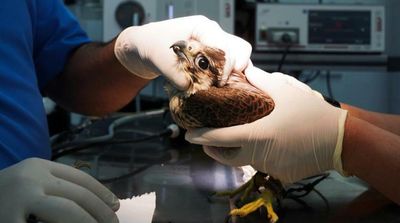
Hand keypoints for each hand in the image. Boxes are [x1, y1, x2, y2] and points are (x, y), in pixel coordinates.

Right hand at [0, 158, 118, 222]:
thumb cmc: (3, 195)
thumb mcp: (29, 184)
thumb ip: (54, 187)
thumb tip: (96, 202)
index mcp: (38, 166)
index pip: (80, 178)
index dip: (102, 192)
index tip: (116, 205)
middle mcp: (30, 178)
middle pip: (77, 194)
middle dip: (100, 211)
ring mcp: (18, 198)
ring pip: (67, 211)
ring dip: (88, 222)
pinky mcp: (8, 219)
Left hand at [114, 15, 251, 89]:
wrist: (147, 46)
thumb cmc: (153, 44)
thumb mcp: (160, 59)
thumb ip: (175, 74)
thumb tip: (189, 88)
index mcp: (203, 28)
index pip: (226, 46)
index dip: (226, 66)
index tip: (219, 82)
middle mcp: (214, 35)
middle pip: (240, 50)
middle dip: (234, 70)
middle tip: (221, 84)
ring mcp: (216, 45)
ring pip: (239, 57)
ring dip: (234, 74)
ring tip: (220, 86)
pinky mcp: (214, 57)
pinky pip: (230, 65)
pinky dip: (228, 76)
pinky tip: (217, 86)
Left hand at [186, 67, 347, 183]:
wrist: (340, 139)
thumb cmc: (310, 113)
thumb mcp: (284, 90)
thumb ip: (259, 80)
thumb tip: (244, 69)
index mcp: (256, 135)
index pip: (219, 138)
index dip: (202, 137)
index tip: (189, 135)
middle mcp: (259, 155)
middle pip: (228, 156)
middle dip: (215, 149)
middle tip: (210, 140)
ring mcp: (270, 168)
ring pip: (246, 161)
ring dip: (241, 150)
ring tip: (245, 135)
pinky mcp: (281, 175)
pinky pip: (264, 166)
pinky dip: (262, 156)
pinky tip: (273, 144)